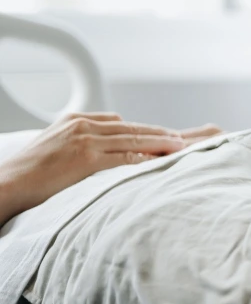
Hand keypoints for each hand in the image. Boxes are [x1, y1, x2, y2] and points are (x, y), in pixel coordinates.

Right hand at [0, 113, 220, 221]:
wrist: (7, 183)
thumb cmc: (29, 172)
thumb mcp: (54, 146)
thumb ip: (79, 142)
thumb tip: (104, 149)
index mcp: (75, 120)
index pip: (119, 122)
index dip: (143, 130)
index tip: (162, 135)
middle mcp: (83, 126)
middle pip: (131, 128)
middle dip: (158, 134)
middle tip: (181, 139)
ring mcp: (86, 141)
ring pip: (133, 140)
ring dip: (159, 143)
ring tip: (180, 147)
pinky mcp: (87, 158)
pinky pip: (125, 157)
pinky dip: (145, 159)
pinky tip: (161, 162)